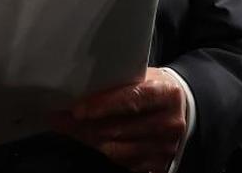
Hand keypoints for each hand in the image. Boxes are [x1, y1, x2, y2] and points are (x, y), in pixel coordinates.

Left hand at [53, 67, 186, 172]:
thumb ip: (121, 84)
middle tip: (59, 119)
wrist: (182, 109)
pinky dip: (102, 152)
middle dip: (84, 125)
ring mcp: (165, 147)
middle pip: (119, 128)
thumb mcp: (144, 77)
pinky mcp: (159, 164)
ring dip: (88, 139)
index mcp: (166, 94)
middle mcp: (168, 123)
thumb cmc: (154, 89)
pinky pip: (123, 162)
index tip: (77, 109)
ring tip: (68, 128)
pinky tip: (88, 140)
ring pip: (117, 149)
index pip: (132, 100)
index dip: (103, 105)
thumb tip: (79, 88)